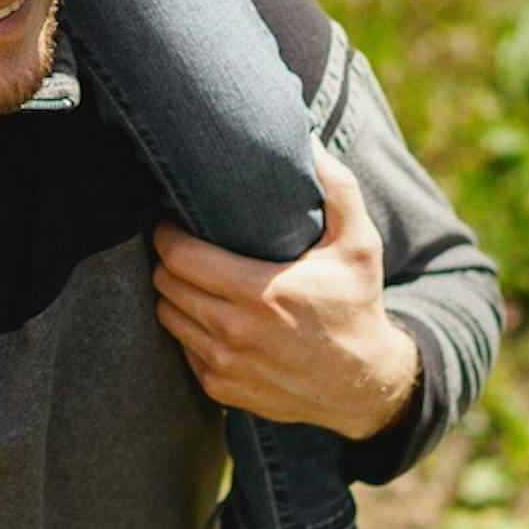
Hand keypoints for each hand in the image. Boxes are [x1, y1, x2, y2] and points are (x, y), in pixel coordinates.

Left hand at [149, 152, 419, 440]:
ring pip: (166, 315)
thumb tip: (311, 140)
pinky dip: (188, 327)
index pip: (179, 256)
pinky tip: (210, 312)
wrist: (362, 385)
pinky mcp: (220, 388)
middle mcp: (236, 333)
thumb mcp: (358, 244)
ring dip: (173, 293)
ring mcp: (225, 364)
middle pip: (166, 283)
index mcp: (262, 293)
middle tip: (184, 243)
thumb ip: (337, 188)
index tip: (178, 221)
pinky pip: (181, 347)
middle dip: (168, 259)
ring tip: (194, 275)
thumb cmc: (357, 305)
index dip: (169, 233)